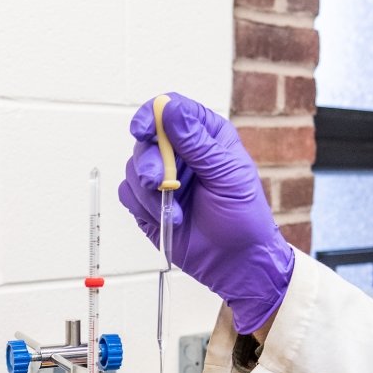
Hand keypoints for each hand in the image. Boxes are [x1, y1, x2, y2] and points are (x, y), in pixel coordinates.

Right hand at [118, 93, 295, 334]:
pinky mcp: (149, 204)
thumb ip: (196, 142)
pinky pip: (129, 195)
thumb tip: (168, 109)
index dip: (151, 114)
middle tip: (160, 183)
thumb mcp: (226, 174)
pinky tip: (168, 221)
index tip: (142, 129)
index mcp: (205, 136)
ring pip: (133, 169)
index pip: (170, 109)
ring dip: (150, 194)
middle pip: (146, 140)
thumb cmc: (243, 218)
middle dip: (149, 163)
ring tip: (175, 215)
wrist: (237, 263)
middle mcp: (181, 153)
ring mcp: (163, 178)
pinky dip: (143, 209)